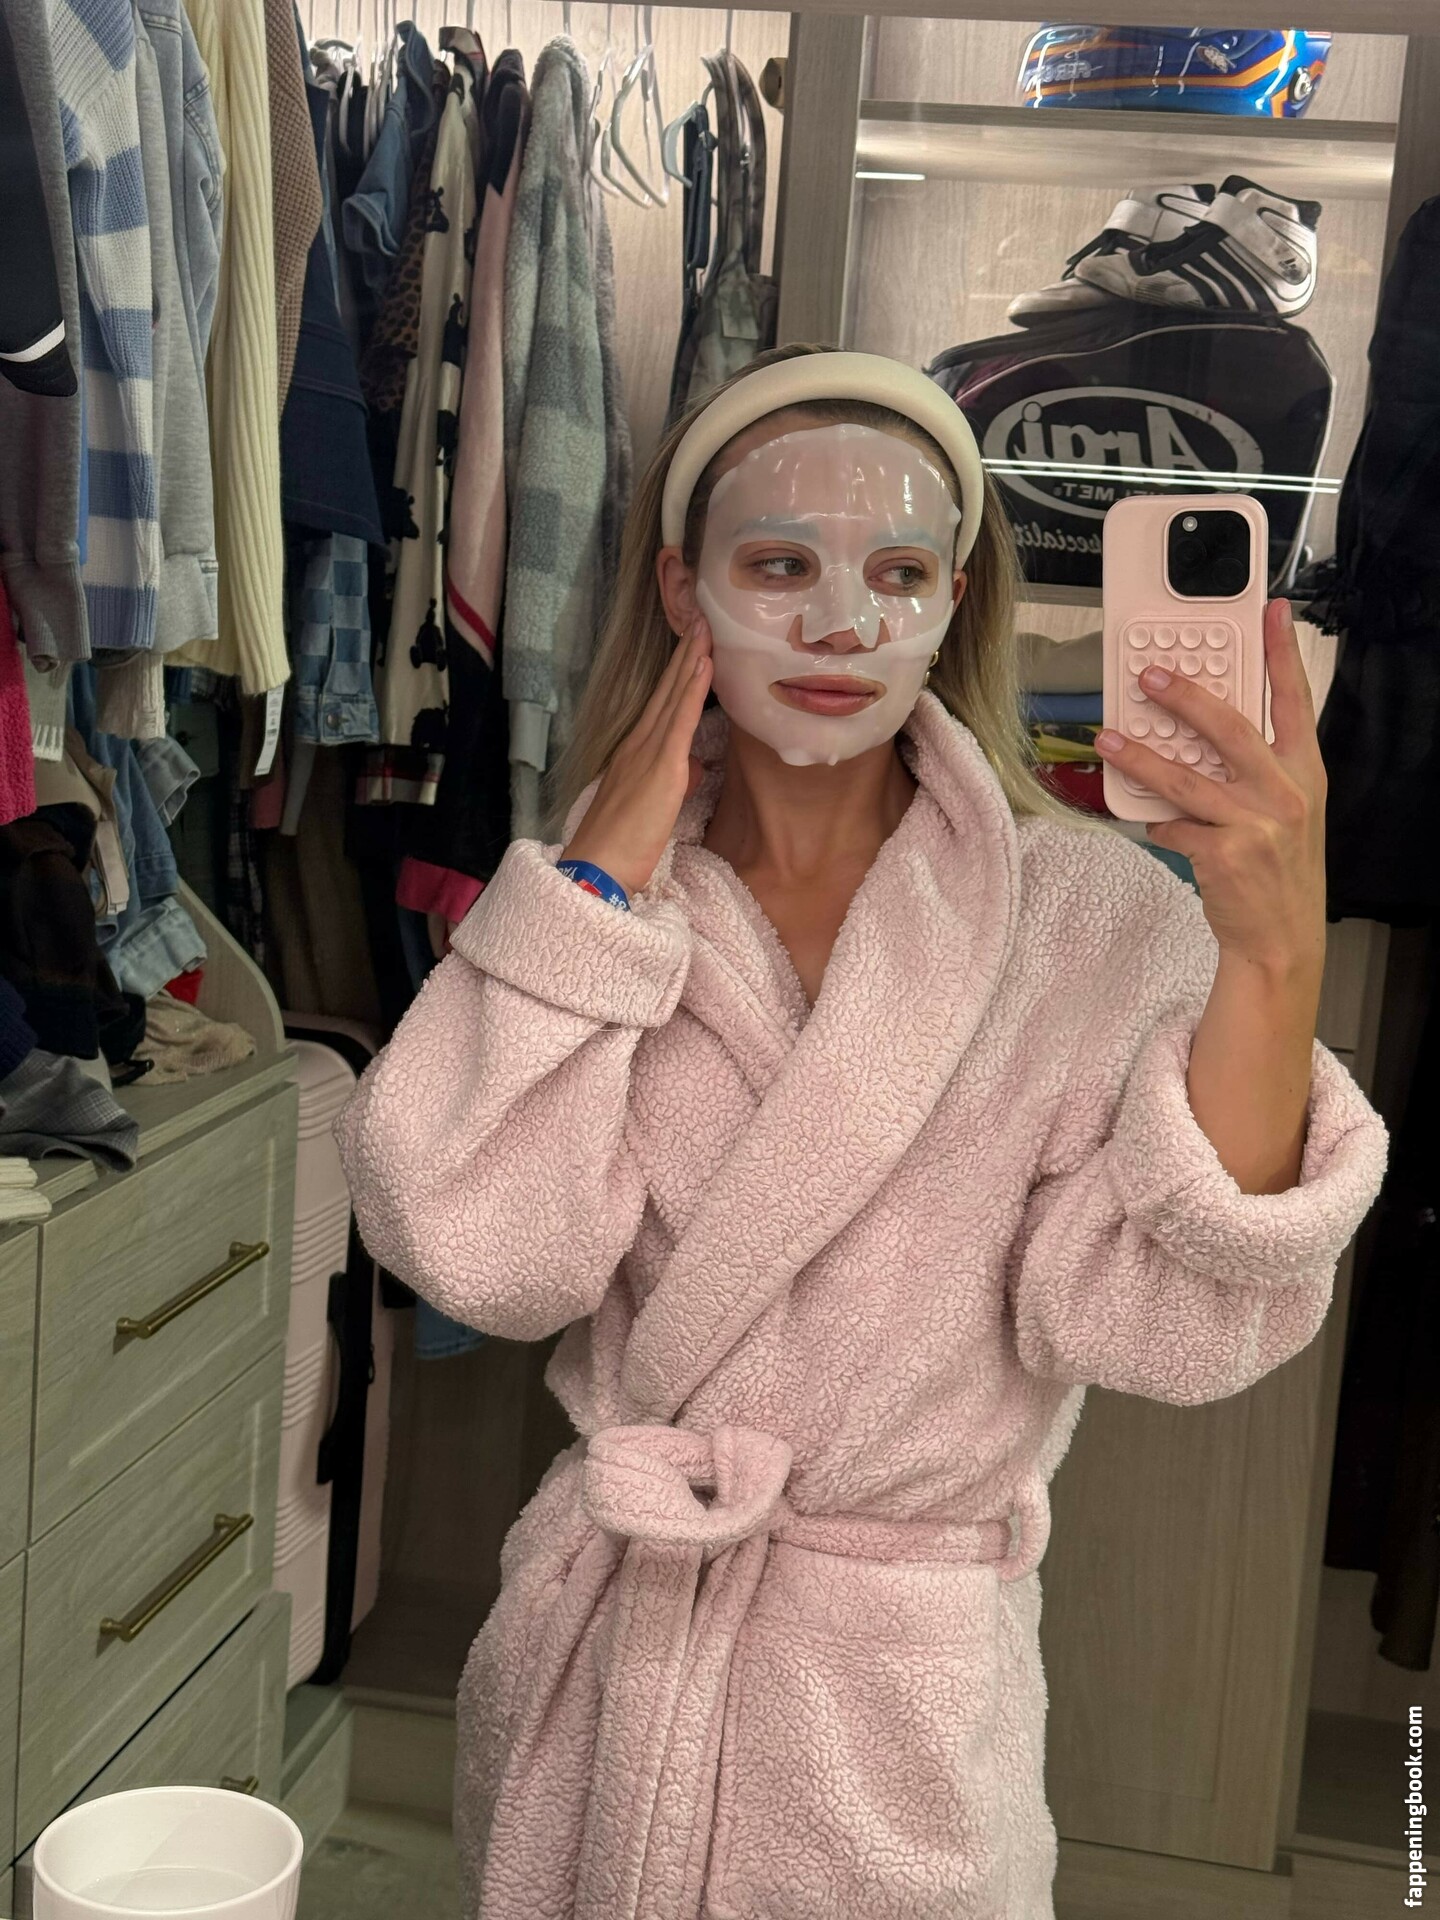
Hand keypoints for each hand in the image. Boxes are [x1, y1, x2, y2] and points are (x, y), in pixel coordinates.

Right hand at [559, 616, 712, 898]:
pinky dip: (692, 689)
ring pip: (674, 695)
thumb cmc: (622, 846)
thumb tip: (694, 768)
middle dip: (684, 654)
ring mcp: (649, 752)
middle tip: (700, 619)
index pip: (662, 705)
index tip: (692, 645)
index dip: (677, 674)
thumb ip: (675, 780)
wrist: (599, 866)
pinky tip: (703, 663)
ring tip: (705, 627)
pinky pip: (680, 719)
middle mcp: (639, 744)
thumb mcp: (654, 807)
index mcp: (635, 753)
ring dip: (691, 659)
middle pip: (666, 691)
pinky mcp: (662, 767)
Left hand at [1094, 598, 1326, 981]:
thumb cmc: (1279, 871)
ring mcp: (1254, 822)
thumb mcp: (1287, 812)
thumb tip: (1200, 734)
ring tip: (1108, 738)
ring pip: (1184, 777)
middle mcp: (1283, 791)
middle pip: (1228, 726)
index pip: (1293, 700)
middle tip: (1149, 674)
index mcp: (1303, 772)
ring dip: (1139, 756)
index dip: (1282, 653)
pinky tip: (1152, 823)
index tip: (1272, 611)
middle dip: (1184, 695)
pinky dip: (1156, 823)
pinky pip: (1171, 826)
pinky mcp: (1223, 852)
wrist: (1280, 939)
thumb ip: (1256, 770)